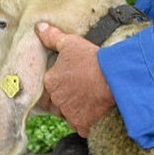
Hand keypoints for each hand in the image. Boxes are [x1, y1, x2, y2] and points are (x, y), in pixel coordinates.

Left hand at [35, 22, 115, 136]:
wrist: (114, 78)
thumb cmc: (92, 59)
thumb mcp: (71, 43)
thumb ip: (52, 37)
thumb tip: (39, 28)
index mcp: (50, 82)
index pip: (46, 90)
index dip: (56, 87)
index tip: (67, 83)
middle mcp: (57, 101)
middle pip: (55, 105)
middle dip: (64, 100)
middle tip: (78, 91)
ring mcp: (69, 115)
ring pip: (67, 116)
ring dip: (73, 111)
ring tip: (87, 101)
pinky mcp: (82, 125)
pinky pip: (81, 126)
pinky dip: (86, 121)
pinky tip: (94, 112)